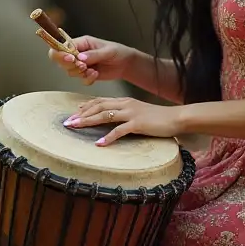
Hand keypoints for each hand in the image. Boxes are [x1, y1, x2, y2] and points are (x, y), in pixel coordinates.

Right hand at [47, 35, 135, 85]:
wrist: (126, 64)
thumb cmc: (117, 52)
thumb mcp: (107, 51)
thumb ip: (93, 54)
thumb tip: (80, 58)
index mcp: (81, 42)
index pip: (62, 46)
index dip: (61, 53)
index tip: (71, 59)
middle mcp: (78, 53)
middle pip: (61, 60)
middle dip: (70, 65)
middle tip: (83, 66)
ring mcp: (81, 64)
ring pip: (69, 71)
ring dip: (79, 73)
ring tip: (92, 70)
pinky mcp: (86, 75)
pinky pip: (80, 80)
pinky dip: (87, 79)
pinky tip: (96, 74)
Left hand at [64, 97, 181, 145]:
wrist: (176, 117)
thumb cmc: (158, 118)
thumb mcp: (139, 112)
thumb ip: (125, 115)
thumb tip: (112, 122)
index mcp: (125, 101)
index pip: (100, 101)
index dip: (86, 106)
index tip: (74, 113)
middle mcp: (125, 104)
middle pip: (98, 107)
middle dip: (81, 114)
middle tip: (68, 122)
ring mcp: (131, 113)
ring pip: (105, 115)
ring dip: (88, 121)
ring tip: (75, 127)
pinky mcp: (138, 124)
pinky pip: (119, 130)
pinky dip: (108, 137)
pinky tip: (99, 143)